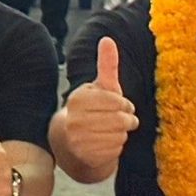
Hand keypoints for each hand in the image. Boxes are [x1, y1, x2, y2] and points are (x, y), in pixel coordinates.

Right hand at [59, 37, 136, 172]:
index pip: (116, 100)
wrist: (70, 145)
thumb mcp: (99, 88)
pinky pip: (115, 150)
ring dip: (120, 135)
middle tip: (118, 121)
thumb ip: (106, 65)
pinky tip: (105, 145)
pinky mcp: (85, 156)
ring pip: (120, 134)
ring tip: (110, 133)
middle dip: (125, 120)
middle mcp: (74, 118)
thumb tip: (107, 39)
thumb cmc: (91, 113)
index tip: (119, 106)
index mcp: (77, 98)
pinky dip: (115, 148)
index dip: (123, 104)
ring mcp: (78, 138)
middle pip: (121, 119)